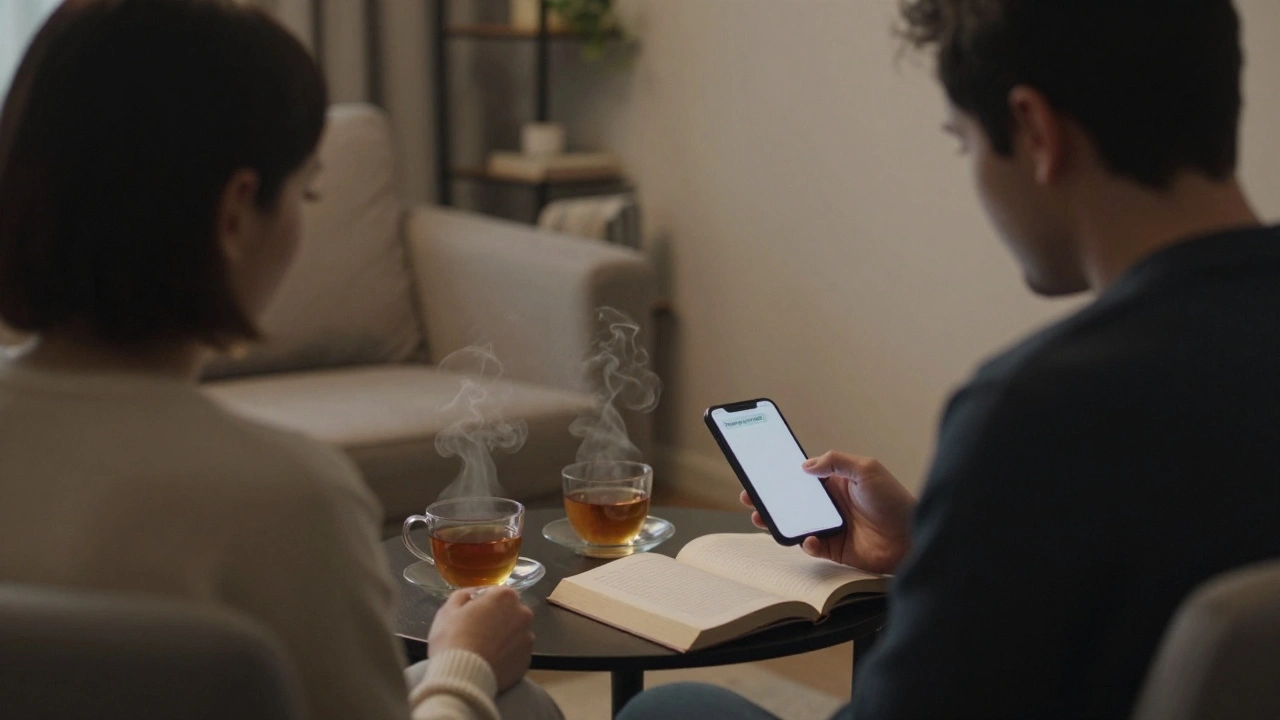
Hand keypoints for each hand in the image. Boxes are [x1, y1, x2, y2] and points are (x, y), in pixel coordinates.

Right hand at [427, 587, 533, 690]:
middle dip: (497, 618)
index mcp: (506, 596)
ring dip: (504, 637)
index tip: (471, 615)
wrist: (462, 677)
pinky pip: (516, 654)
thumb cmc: (453, 638)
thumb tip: (473, 594)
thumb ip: (464, 595)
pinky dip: (507, 656)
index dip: (482, 603)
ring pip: (515, 633)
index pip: (496, 593)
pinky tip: (492, 662)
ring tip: (485, 650)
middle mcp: (523, 614)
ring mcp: (528, 639)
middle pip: (510, 612)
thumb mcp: (448, 609)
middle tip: (477, 632)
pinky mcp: (527, 661)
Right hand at [741, 451, 915, 574]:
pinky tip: (808, 539)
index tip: (760, 473)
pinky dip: (805, 543)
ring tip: (761, 519)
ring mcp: (832, 526)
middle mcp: (831, 504)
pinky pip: (812, 546)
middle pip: (792, 501)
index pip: (802, 477)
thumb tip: (805, 465)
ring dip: (777, 521)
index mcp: (836, 482)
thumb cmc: (895, 501)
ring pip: (796, 524)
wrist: (913, 537)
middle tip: (750, 497)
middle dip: (770, 499)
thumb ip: (836, 462)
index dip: (781, 475)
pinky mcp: (836, 549)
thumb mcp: (867, 469)